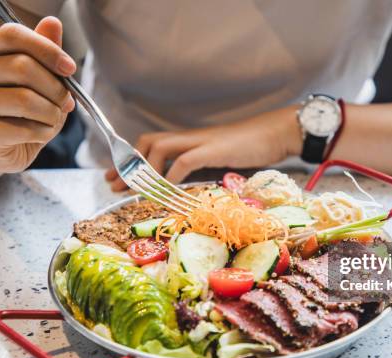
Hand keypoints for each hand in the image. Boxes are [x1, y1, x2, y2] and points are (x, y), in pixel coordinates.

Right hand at [0, 17, 75, 172]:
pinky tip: (41, 133)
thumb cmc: (32, 109)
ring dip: (52, 113)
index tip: (70, 68)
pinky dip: (44, 132)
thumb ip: (50, 54)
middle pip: (24, 68)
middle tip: (66, 102)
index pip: (12, 34)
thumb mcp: (47, 80)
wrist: (11, 145)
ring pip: (26, 100)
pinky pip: (25, 128)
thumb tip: (52, 23)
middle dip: (57, 89)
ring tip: (53, 118)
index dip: (46, 48)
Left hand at [105, 105, 302, 190]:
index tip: (115, 178)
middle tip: (114, 184)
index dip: (130, 160)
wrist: (276, 133)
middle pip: (148, 141)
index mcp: (191, 140)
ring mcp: (202, 142)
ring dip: (145, 170)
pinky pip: (186, 160)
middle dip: (128, 164)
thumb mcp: (220, 160)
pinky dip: (172, 176)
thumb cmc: (253, 148)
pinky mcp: (215, 149)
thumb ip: (201, 169)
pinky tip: (168, 190)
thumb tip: (183, 187)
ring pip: (161, 147)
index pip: (152, 143)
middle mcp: (191, 138)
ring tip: (137, 189)